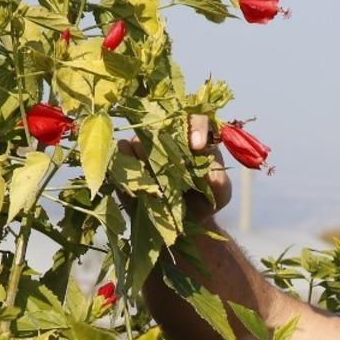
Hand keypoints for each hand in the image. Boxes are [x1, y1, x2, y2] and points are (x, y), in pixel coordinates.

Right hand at [116, 113, 231, 220]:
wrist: (182, 220)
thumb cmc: (205, 200)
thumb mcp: (219, 195)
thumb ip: (219, 182)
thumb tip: (209, 173)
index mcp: (195, 136)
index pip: (196, 118)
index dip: (196, 127)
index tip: (197, 146)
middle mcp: (168, 136)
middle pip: (162, 125)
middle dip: (165, 144)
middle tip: (169, 166)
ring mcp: (145, 146)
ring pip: (138, 139)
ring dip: (144, 158)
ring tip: (153, 179)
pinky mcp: (127, 160)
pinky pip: (120, 153)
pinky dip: (126, 164)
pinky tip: (136, 179)